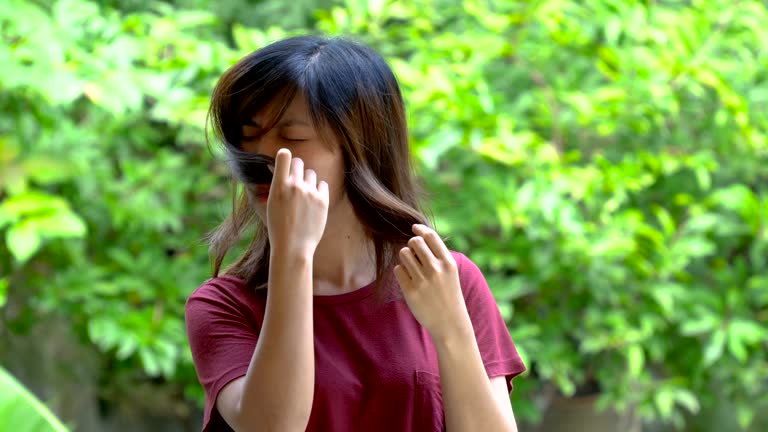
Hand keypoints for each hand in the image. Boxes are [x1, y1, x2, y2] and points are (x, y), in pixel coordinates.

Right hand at [267, 148, 329, 256]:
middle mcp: (295, 186)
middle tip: (294, 181)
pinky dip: (318, 189)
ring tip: (303, 195)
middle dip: (295, 168)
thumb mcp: (270, 205)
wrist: (293, 247)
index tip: (284, 159)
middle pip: (299, 162)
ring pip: (311, 173)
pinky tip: (313, 200)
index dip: (284, 156)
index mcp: (279, 187)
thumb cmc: (278, 228)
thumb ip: (276, 186)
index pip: (284, 156)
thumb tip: (279, 172)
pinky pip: (322, 184)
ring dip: (307, 180)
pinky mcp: (323, 200)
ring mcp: (310, 192)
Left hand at [394, 224, 470, 340]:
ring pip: (403, 254)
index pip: (430, 236)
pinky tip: (409, 280)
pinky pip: (398, 270)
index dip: (420, 229)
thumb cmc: (449, 294)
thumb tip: (418, 236)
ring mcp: (422, 281)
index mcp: (448, 263)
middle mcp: (435, 269)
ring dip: (405, 258)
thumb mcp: (450, 272)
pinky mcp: (410, 292)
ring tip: (412, 267)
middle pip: (414, 242)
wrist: (450, 323)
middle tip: (414, 253)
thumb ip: (438, 255)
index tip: (414, 227)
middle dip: (411, 244)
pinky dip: (401, 272)